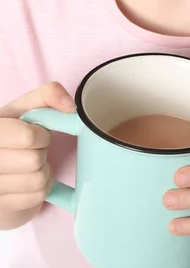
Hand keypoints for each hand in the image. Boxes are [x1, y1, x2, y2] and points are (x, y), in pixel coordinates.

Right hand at [0, 82, 74, 216]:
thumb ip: (48, 94)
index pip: (28, 137)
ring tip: (31, 164)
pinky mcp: (1, 207)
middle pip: (34, 160)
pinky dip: (41, 187)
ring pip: (37, 180)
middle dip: (41, 152)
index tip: (36, 133)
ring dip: (43, 170)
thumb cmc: (13, 133)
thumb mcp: (26, 108)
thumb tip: (71, 107)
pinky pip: (37, 197)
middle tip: (32, 149)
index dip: (40, 135)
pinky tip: (29, 180)